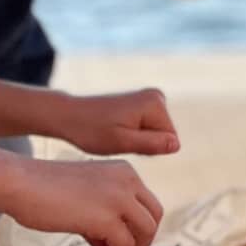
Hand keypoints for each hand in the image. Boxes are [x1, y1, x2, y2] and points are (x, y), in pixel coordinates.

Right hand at [0, 156, 162, 245]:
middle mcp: (127, 181)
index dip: (139, 226)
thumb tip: (112, 239)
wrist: (21, 183)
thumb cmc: (43, 188)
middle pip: (154, 216)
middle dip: (143, 239)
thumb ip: (104, 209)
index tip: (126, 241)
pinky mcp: (106, 218)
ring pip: (146, 231)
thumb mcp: (86, 191)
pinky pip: (125, 245)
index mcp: (124, 172)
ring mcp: (119, 198)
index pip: (147, 202)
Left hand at [47, 88, 178, 156]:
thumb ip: (151, 144)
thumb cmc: (92, 131)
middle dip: (144, 143)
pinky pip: (149, 128)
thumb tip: (175, 145)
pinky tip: (116, 129)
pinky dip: (134, 133)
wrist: (70, 115)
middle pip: (164, 135)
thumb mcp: (121, 142)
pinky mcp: (143, 102)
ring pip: (157, 133)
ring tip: (115, 134)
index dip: (148, 148)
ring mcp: (151, 97)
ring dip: (138, 140)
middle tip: (118, 139)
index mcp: (155, 103)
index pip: (169, 140)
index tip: (125, 141)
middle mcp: (157, 96)